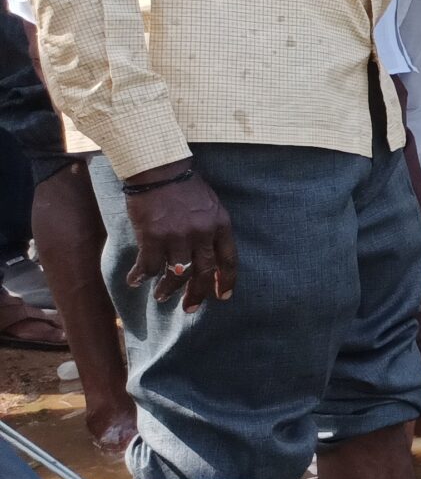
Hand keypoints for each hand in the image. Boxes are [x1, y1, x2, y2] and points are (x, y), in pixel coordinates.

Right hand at [121, 160, 235, 309]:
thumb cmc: (185, 187)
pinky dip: (140, 276)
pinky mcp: (153, 236)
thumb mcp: (211, 207)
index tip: (222, 297)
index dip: (226, 281)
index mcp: (220, 225)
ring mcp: (177, 236)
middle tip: (190, 308)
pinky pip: (148, 265)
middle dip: (197, 294)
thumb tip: (209, 258)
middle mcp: (202, 234)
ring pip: (175, 274)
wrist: (159, 170)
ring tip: (161, 297)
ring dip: (167, 289)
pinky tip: (134, 281)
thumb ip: (212, 231)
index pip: (228, 260)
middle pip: (203, 273)